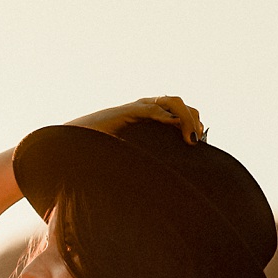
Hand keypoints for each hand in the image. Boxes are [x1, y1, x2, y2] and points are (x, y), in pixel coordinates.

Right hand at [66, 96, 205, 144]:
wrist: (78, 144)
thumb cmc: (104, 151)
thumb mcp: (135, 154)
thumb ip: (151, 156)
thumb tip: (173, 174)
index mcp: (150, 117)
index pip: (180, 112)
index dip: (192, 124)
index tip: (199, 142)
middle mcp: (147, 107)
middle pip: (180, 105)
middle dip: (193, 119)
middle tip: (197, 140)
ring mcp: (138, 107)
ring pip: (172, 102)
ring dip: (185, 117)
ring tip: (189, 136)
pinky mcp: (128, 111)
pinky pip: (152, 109)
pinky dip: (165, 116)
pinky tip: (173, 126)